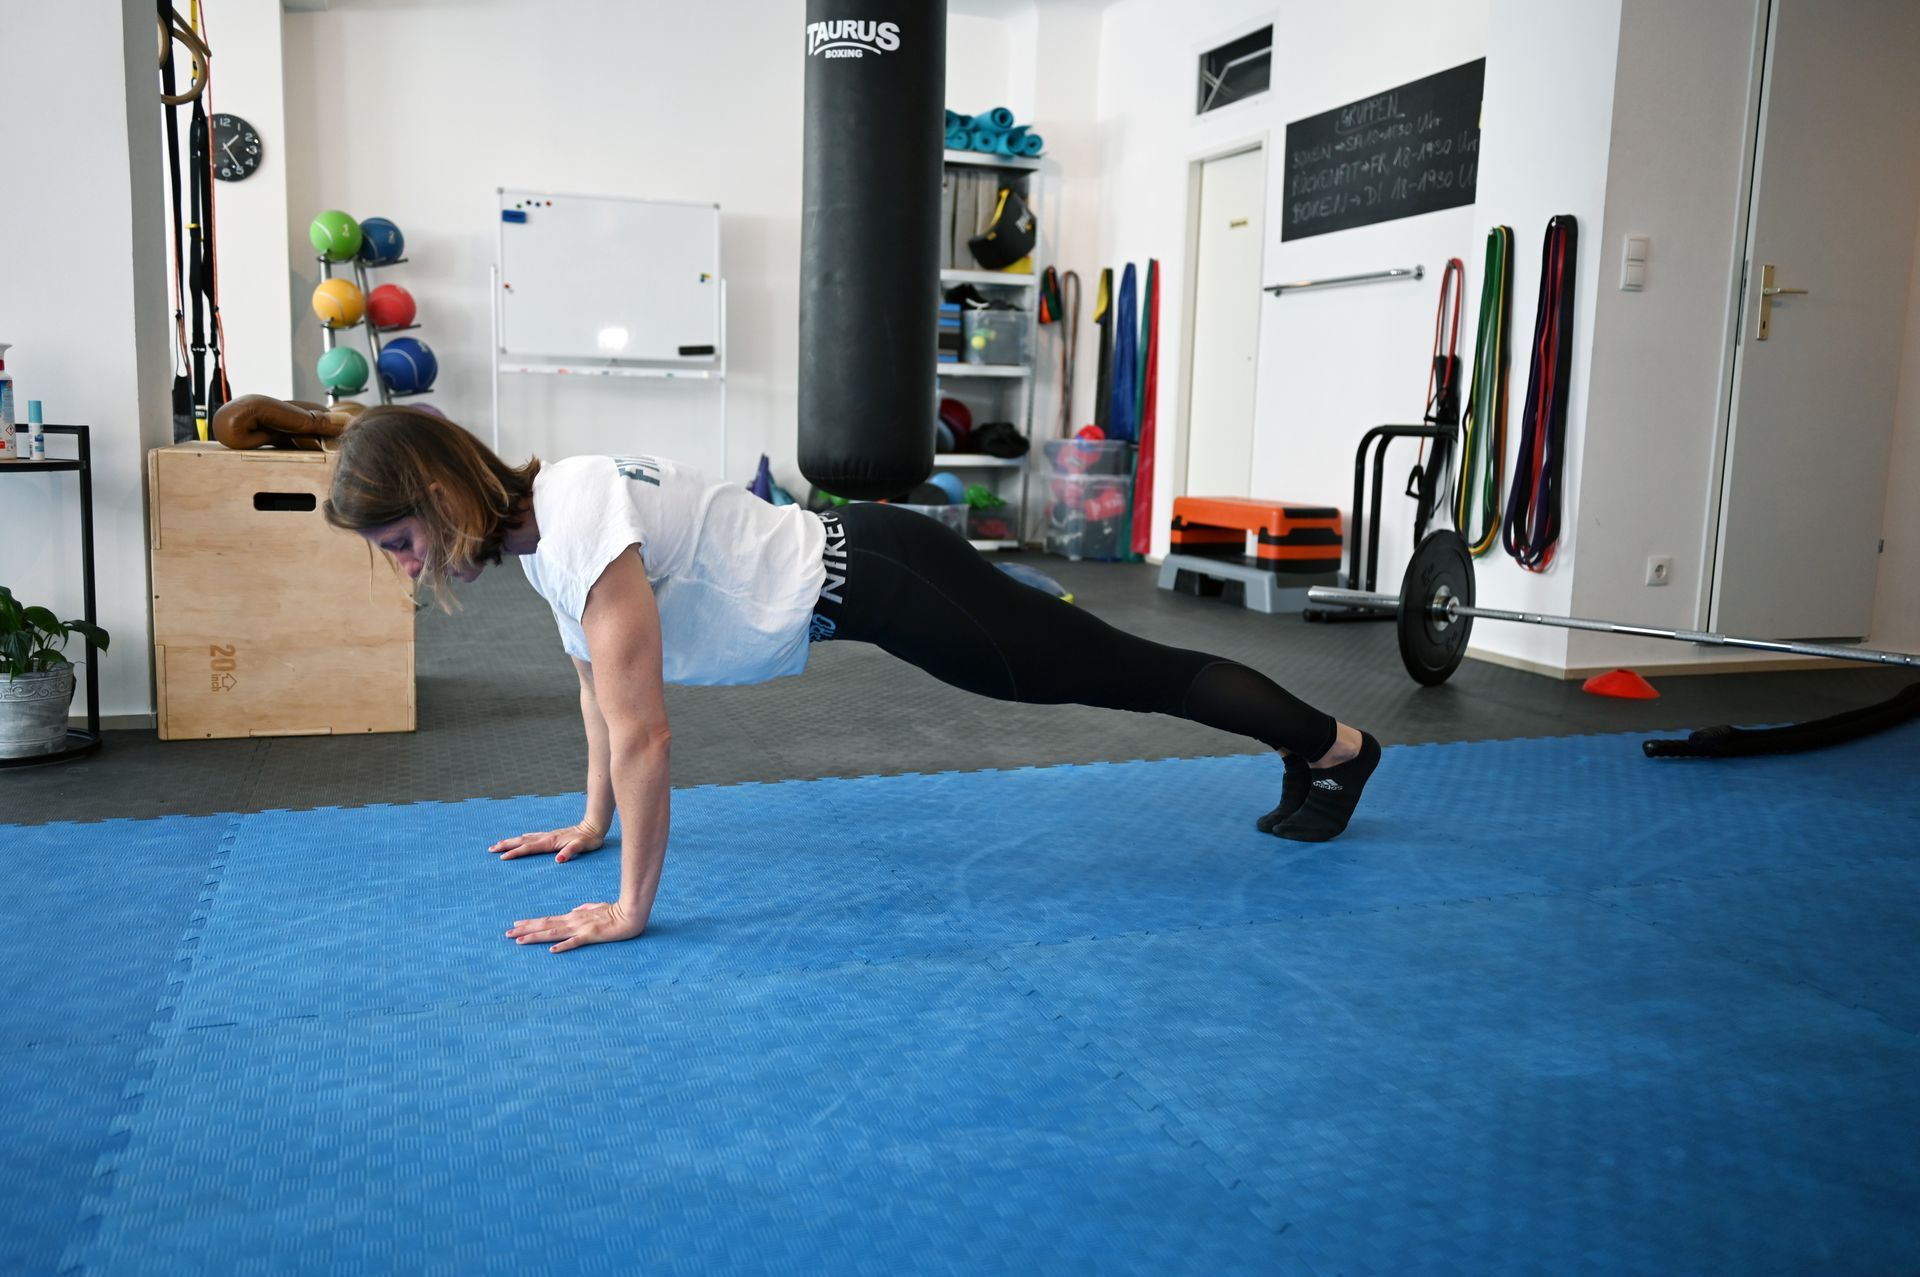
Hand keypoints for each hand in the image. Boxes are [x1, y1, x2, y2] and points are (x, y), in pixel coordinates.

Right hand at [489, 824, 605, 862]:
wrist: (595, 826)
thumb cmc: (589, 839)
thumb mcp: (582, 847)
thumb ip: (570, 852)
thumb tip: (558, 859)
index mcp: (551, 842)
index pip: (529, 848)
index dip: (515, 853)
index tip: (502, 858)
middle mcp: (547, 837)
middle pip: (522, 841)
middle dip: (506, 845)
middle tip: (490, 849)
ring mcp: (549, 835)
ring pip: (526, 838)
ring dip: (512, 841)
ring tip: (499, 843)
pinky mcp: (553, 835)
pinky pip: (534, 836)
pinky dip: (524, 838)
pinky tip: (522, 837)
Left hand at [507, 901, 644, 952]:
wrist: (631, 913)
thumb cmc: (615, 911)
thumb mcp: (596, 908)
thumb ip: (584, 909)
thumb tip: (574, 910)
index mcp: (574, 916)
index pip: (548, 920)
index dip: (531, 923)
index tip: (516, 925)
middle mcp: (573, 921)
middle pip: (545, 926)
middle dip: (525, 930)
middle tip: (507, 933)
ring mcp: (581, 928)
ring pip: (554, 933)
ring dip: (535, 937)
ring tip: (519, 940)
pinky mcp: (592, 935)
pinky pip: (575, 942)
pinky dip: (563, 945)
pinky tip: (551, 950)